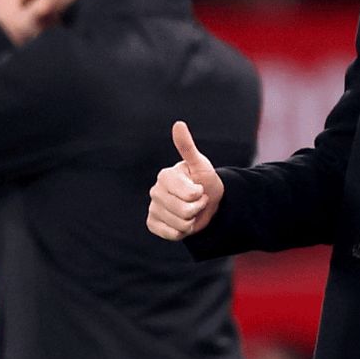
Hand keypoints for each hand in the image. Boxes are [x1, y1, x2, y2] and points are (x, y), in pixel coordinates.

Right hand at [147, 121, 224, 240]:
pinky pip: (171, 234)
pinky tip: (182, 221)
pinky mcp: (153, 223)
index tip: (199, 188)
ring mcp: (153, 208)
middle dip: (197, 208)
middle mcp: (155, 191)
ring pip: (180, 225)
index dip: (200, 195)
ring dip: (192, 221)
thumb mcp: (200, 164)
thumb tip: (178, 124)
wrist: (206, 202)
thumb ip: (187, 147)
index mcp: (165, 175)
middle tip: (197, 201)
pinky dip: (182, 231)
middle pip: (185, 211)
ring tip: (191, 211)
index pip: (190, 194)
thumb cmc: (204, 180)